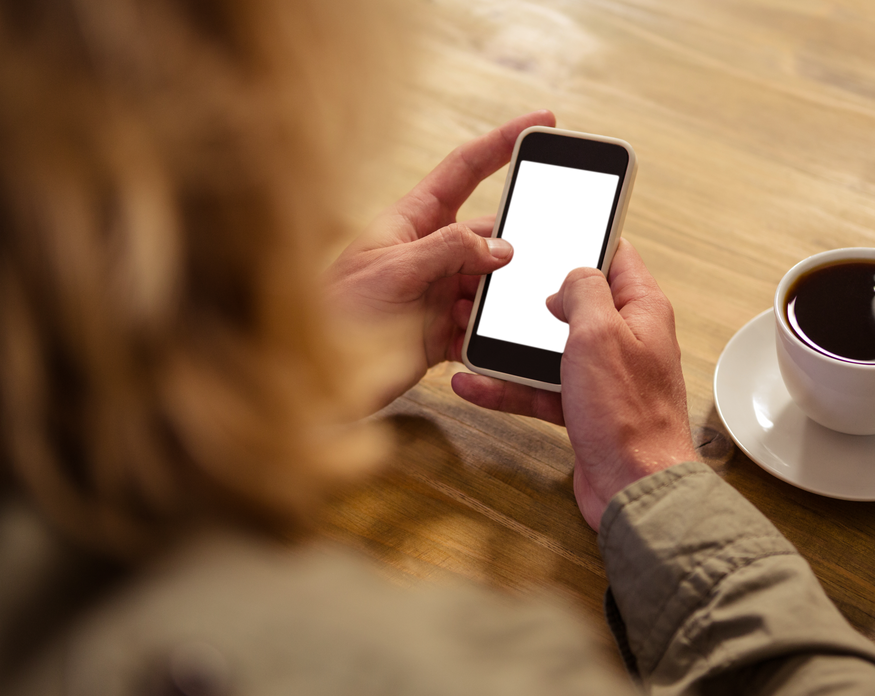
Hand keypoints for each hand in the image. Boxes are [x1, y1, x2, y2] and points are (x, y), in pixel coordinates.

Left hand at [324, 110, 555, 405]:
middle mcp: (431, 251)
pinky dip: (482, 335)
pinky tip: (464, 341)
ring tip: (464, 314)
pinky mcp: (442, 330)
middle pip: (489, 236)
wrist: (316, 377)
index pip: (466, 168)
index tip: (541, 121)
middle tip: (519, 264)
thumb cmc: (335, 314)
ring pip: (490, 284)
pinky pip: (480, 326)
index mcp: (413, 219)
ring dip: (491, 300)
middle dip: (508, 250)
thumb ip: (450, 250)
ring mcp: (439, 290)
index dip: (503, 143)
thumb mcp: (394, 269)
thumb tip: (503, 248)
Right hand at [452, 240, 697, 529]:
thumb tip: (568, 277)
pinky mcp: (583, 407)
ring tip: (470, 334)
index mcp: (640, 308)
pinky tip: (474, 384)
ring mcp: (602, 374)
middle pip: (573, 301)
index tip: (548, 228)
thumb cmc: (630, 415)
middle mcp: (624, 337)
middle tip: (495, 285)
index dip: (582, 239)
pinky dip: (508, 387)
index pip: (614, 255)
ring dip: (511, 345)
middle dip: (532, 296)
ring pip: (549, 347)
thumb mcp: (600, 333)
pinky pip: (539, 387)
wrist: (636, 488)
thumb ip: (582, 290)